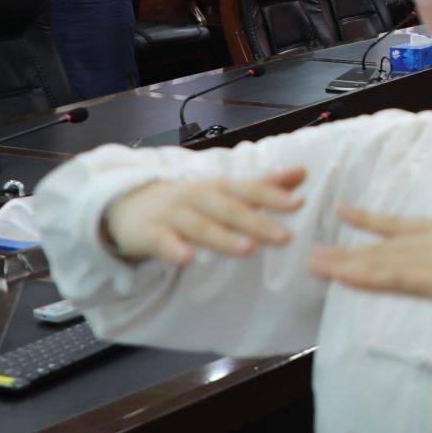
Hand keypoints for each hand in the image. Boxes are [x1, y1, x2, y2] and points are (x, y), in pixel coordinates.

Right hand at [102, 167, 304, 264]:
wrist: (128, 203)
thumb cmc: (188, 200)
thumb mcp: (224, 189)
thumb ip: (263, 185)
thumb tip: (303, 173)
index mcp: (219, 188)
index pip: (249, 190)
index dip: (273, 195)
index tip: (299, 202)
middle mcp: (198, 198)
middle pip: (230, 210)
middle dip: (257, 222)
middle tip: (285, 237)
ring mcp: (173, 215)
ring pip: (200, 227)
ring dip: (224, 238)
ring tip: (249, 249)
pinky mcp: (149, 234)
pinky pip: (161, 243)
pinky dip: (173, 249)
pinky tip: (186, 259)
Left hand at [308, 202, 431, 308]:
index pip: (397, 224)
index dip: (367, 219)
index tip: (343, 210)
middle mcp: (429, 241)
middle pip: (379, 247)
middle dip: (346, 251)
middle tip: (313, 252)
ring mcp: (428, 260)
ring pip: (378, 262)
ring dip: (345, 265)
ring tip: (315, 265)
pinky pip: (390, 279)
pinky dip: (364, 277)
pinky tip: (343, 278)